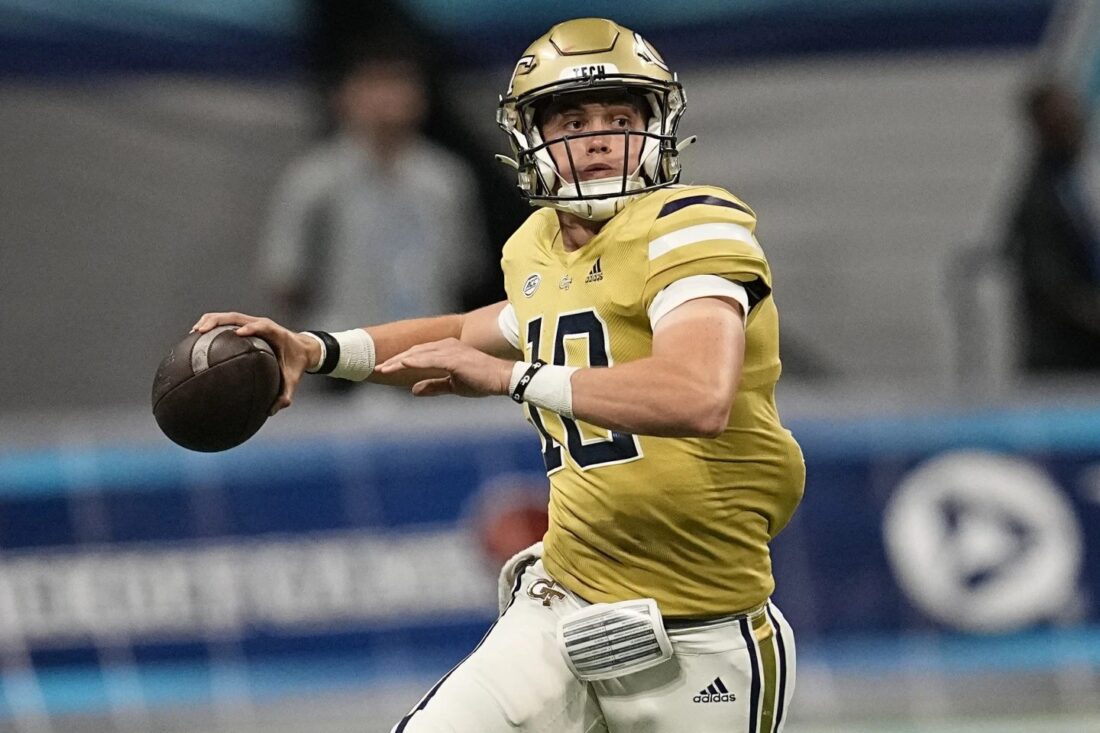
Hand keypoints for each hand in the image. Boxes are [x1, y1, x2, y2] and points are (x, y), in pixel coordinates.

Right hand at [191, 311, 317, 413]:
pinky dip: (212, 326)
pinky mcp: (246, 325)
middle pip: (237, 317)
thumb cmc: (295, 364)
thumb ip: (285, 395)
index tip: (238, 333)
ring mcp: (252, 323)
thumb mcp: (292, 380)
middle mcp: (262, 324)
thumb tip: (271, 411)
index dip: (251, 328)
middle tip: (201, 331)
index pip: (262, 326)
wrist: (302, 349)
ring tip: (194, 333)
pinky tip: (197, 338)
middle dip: (218, 321)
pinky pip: (226, 322)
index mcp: (275, 333)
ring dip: (210, 321)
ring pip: (228, 317)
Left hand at [375, 337, 513, 397]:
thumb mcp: (453, 385)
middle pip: (414, 352)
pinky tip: (402, 364)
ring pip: (418, 354)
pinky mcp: (454, 358)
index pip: (417, 354)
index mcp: (446, 349)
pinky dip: (415, 361)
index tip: (384, 368)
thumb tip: (413, 390)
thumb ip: (433, 386)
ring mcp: (450, 350)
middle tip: (377, 368)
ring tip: (384, 368)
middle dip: (394, 360)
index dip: (400, 361)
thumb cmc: (481, 381)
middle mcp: (446, 346)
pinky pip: (430, 359)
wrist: (502, 379)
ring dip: (400, 361)